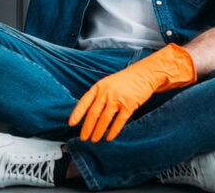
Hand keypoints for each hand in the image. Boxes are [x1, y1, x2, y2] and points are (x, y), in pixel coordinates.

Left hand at [68, 43, 196, 141]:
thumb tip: (89, 114)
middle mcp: (106, 93)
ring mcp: (117, 99)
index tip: (71, 124)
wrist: (144, 75)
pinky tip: (109, 137)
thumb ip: (98, 96)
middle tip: (84, 137)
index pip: (84, 102)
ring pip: (104, 119)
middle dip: (87, 127)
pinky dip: (113, 131)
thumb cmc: (124, 81)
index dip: (77, 113)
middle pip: (93, 113)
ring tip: (94, 140)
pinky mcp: (129, 105)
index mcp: (98, 87)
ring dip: (98, 131)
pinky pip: (119, 121)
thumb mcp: (107, 84)